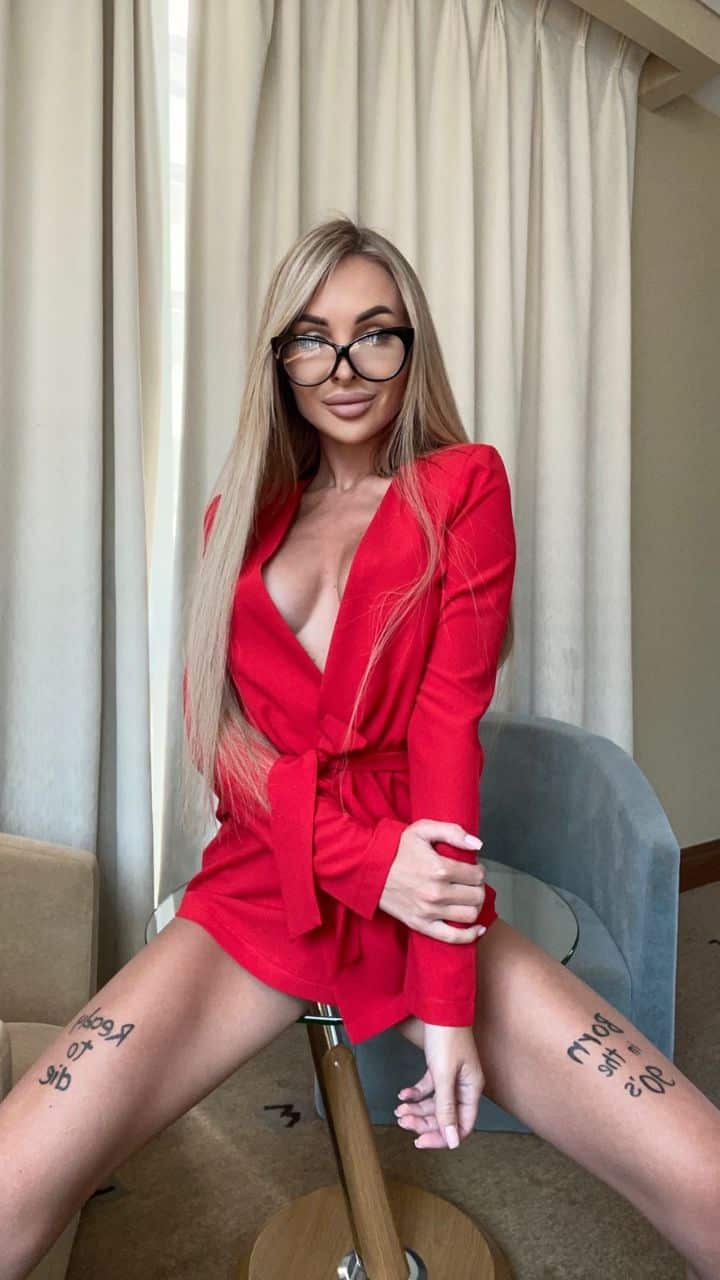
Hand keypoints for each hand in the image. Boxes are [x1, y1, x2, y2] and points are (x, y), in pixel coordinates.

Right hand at [379, 820, 486, 941]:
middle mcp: (436, 893)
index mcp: (439, 868)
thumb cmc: (396, 849)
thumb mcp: (422, 829)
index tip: (472, 868)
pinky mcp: (421, 925)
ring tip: (467, 898)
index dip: (478, 870)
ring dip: (474, 906)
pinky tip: (477, 928)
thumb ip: (452, 831)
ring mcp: (429, 912)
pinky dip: (469, 935)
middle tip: (470, 882)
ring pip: (469, 915)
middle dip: (478, 887)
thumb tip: (477, 845)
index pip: (477, 875)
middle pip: (476, 895)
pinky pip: (453, 937)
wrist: (369, 869)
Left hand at [394, 1024, 484, 1148]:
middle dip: (424, 1121)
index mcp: (471, 1090)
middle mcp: (463, 1086)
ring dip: (416, 1108)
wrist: (439, 1005)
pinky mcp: (439, 1067)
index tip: (421, 1141)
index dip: (442, 1137)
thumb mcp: (444, 1075)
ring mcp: (451, 1076)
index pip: (462, 1126)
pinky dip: (415, 1092)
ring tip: (399, 1109)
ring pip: (434, 1103)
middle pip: (445, 1116)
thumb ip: (447, 1109)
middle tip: (403, 1122)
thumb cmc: (446, 1037)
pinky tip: (403, 1094)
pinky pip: (427, 1088)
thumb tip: (453, 1141)